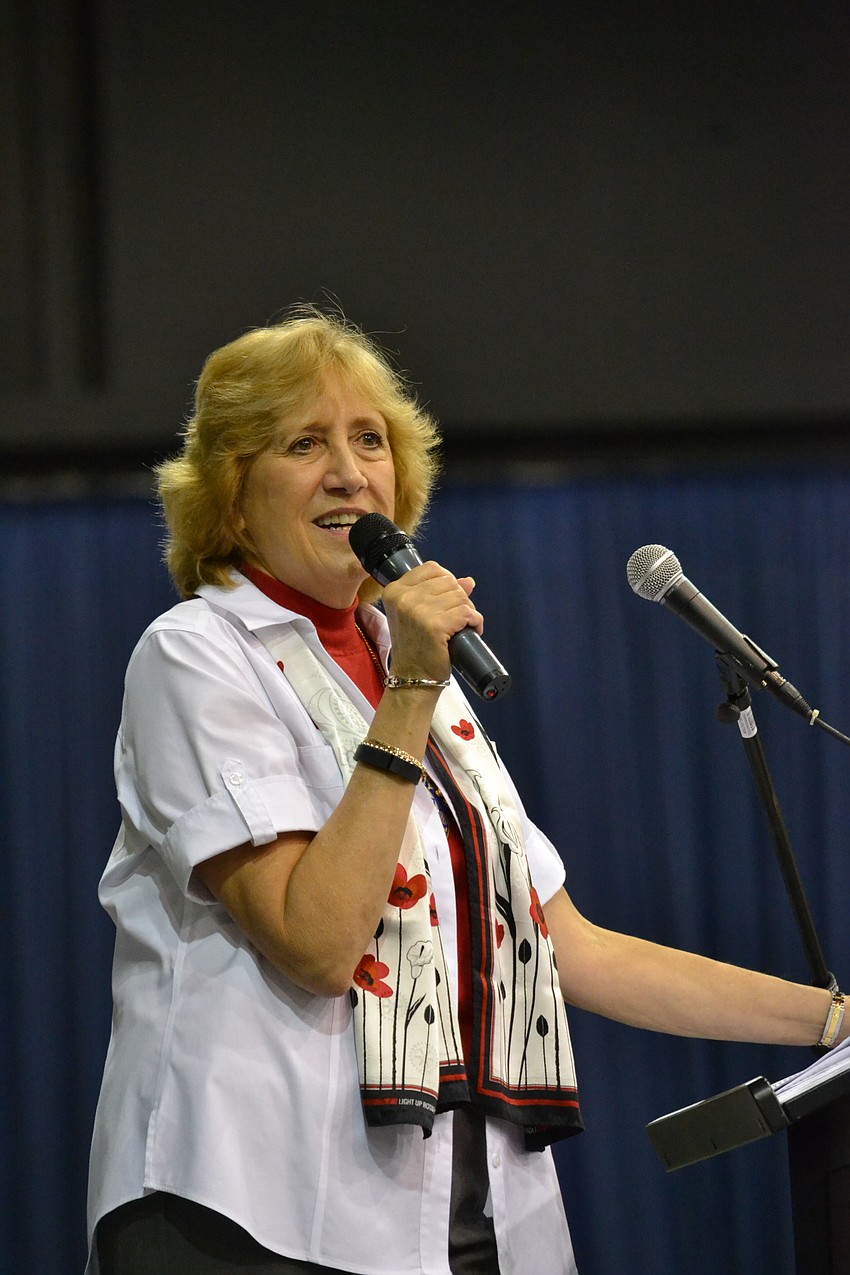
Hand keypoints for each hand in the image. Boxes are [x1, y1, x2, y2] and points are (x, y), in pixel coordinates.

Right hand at [381, 561, 482, 682]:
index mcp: (395, 591)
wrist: (412, 678)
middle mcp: (403, 598)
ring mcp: (417, 611)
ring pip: (460, 596)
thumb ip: (438, 594)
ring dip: (468, 611)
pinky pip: (466, 612)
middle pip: (449, 581)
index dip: (448, 581)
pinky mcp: (434, 626)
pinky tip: (471, 631)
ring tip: (462, 626)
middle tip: (457, 617)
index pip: (432, 568)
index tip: (449, 599)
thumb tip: (467, 581)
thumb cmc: (415, 647)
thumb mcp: (418, 615)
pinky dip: (475, 621)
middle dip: (460, 598)